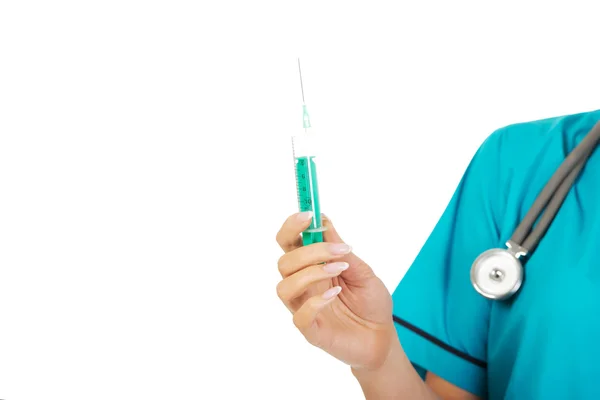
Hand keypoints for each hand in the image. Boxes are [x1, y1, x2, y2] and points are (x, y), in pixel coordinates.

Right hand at [275, 212, 394, 369]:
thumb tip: (324, 222)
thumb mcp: (363, 271)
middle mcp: (303, 285)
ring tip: (341, 270)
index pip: (289, 242)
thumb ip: (342, 250)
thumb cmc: (371, 302)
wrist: (383, 336)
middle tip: (339, 249)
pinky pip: (299, 316)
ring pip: (284, 286)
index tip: (308, 214)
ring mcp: (304, 307)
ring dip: (311, 272)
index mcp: (312, 266)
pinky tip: (335, 294)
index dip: (292, 226)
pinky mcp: (311, 330)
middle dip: (308, 250)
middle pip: (284, 261)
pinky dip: (315, 302)